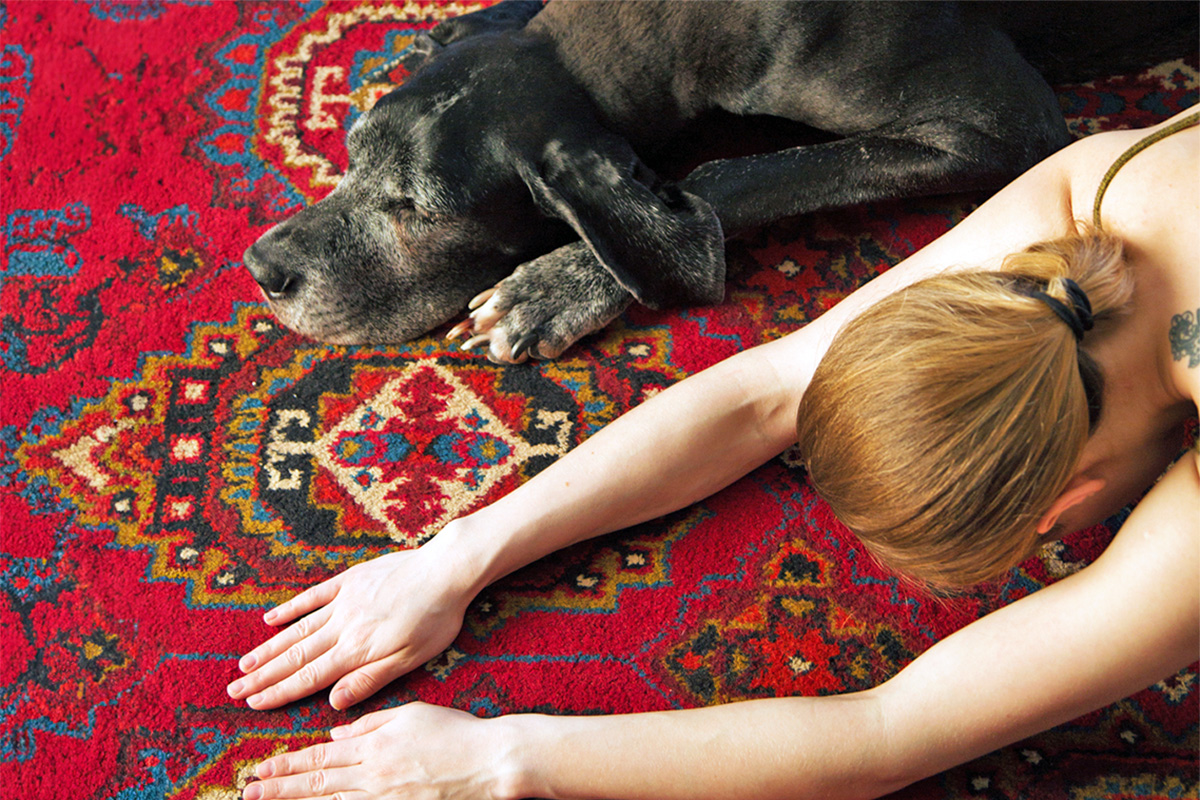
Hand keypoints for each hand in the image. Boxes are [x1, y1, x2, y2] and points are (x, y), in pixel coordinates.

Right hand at [228, 546, 474, 709]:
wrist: (445, 570)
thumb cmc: (436, 618)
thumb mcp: (411, 659)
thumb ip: (370, 680)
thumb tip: (334, 702)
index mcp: (357, 650)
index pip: (309, 678)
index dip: (279, 692)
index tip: (253, 703)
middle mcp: (343, 626)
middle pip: (295, 656)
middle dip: (262, 676)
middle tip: (234, 690)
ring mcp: (344, 600)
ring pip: (298, 629)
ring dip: (269, 648)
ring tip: (244, 664)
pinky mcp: (350, 579)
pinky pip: (313, 596)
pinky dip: (290, 609)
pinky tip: (271, 619)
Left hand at [243, 703, 522, 799]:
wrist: (490, 761)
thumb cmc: (454, 732)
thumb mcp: (409, 714)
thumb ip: (369, 724)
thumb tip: (335, 735)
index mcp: (374, 746)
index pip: (320, 757)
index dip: (287, 765)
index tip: (260, 770)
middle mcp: (373, 776)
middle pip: (317, 784)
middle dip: (280, 789)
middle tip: (250, 793)